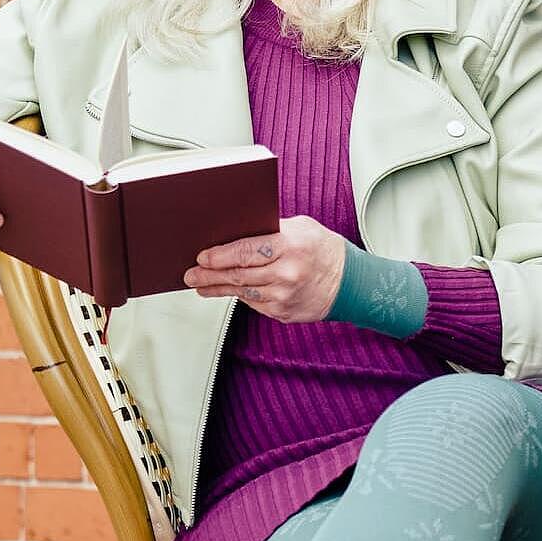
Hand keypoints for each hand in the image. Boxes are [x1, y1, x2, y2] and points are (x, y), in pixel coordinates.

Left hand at [185, 215, 346, 321]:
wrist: (349, 283)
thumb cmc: (324, 250)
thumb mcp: (300, 227)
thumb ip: (270, 229)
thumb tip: (235, 233)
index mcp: (290, 246)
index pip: (245, 251)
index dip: (219, 255)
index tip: (203, 256)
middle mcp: (286, 273)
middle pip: (238, 274)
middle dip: (210, 274)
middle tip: (191, 273)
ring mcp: (284, 296)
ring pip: (241, 292)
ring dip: (217, 288)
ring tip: (200, 284)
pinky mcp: (283, 313)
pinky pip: (253, 303)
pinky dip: (239, 295)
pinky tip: (226, 291)